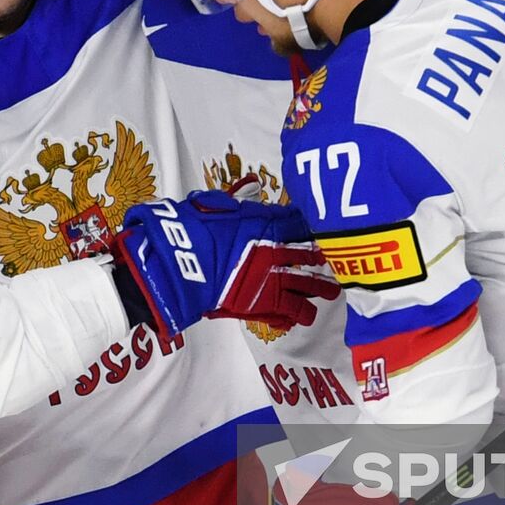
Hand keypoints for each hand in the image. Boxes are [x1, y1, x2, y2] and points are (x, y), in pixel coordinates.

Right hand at [111, 190, 338, 336]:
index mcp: (263, 222)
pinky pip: (292, 312)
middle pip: (312, 252)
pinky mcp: (262, 305)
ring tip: (331, 290)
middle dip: (323, 255)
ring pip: (311, 285)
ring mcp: (271, 279)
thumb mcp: (209, 205)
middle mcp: (274, 249)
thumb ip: (231, 202)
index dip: (308, 223)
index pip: (298, 220)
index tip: (317, 225)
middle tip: (330, 258)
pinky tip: (302, 314)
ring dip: (322, 288)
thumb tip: (243, 191)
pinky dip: (298, 314)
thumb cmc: (186, 231)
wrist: (173, 266)